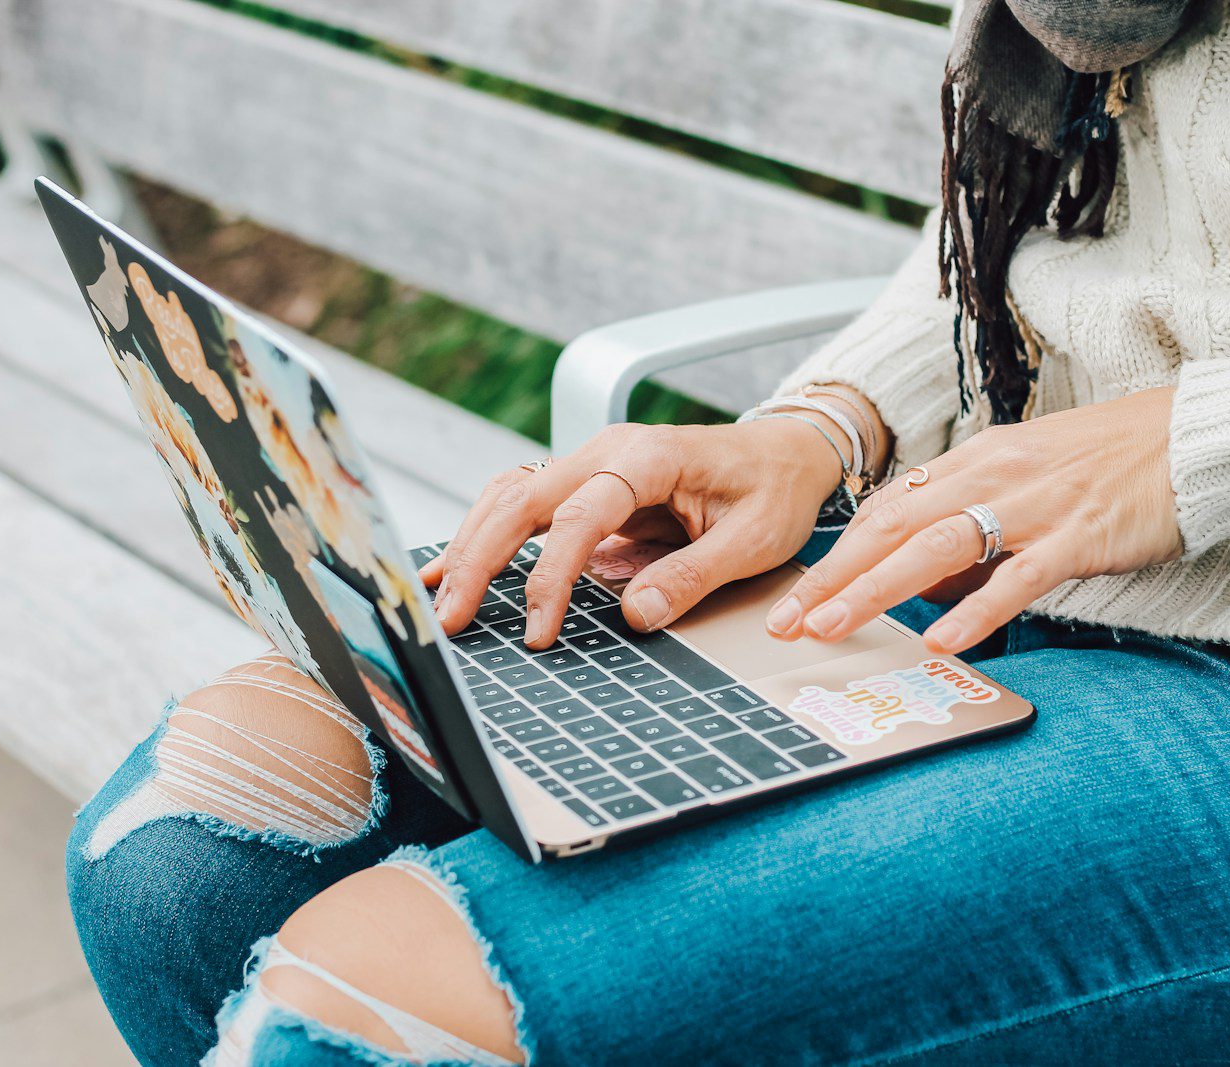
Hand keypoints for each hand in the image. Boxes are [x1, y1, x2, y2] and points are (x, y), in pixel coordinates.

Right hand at [421, 418, 845, 646]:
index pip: (581, 518)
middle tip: (451, 618)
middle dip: (480, 559)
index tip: (539, 631)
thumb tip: (636, 614)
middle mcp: (609, 451)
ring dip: (473, 545)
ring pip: (511, 495)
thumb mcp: (753, 541)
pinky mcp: (589, 483)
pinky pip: (526, 502)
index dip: (551, 577)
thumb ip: (693, 575)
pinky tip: (458, 565)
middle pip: (522, 499)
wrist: (788, 452)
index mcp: (649, 457)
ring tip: (441, 597)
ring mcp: (594, 463)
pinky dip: (488, 531)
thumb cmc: (775, 490)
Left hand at [766, 387, 1183, 654]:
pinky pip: (1019, 576)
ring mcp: (1034, 504)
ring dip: (876, 589)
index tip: (796, 596)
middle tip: (787, 620)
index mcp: (974, 463)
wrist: (1193, 437)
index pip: (886, 510)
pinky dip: (977, 608)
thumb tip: (924, 590)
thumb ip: (974, 532)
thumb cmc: (1110, 466)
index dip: (835, 555)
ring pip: (937, 546)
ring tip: (833, 627)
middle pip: (892, 527)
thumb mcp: (1025, 484)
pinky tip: (943, 639)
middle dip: (833, 576)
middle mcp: (992, 476)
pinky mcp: (1078, 534)